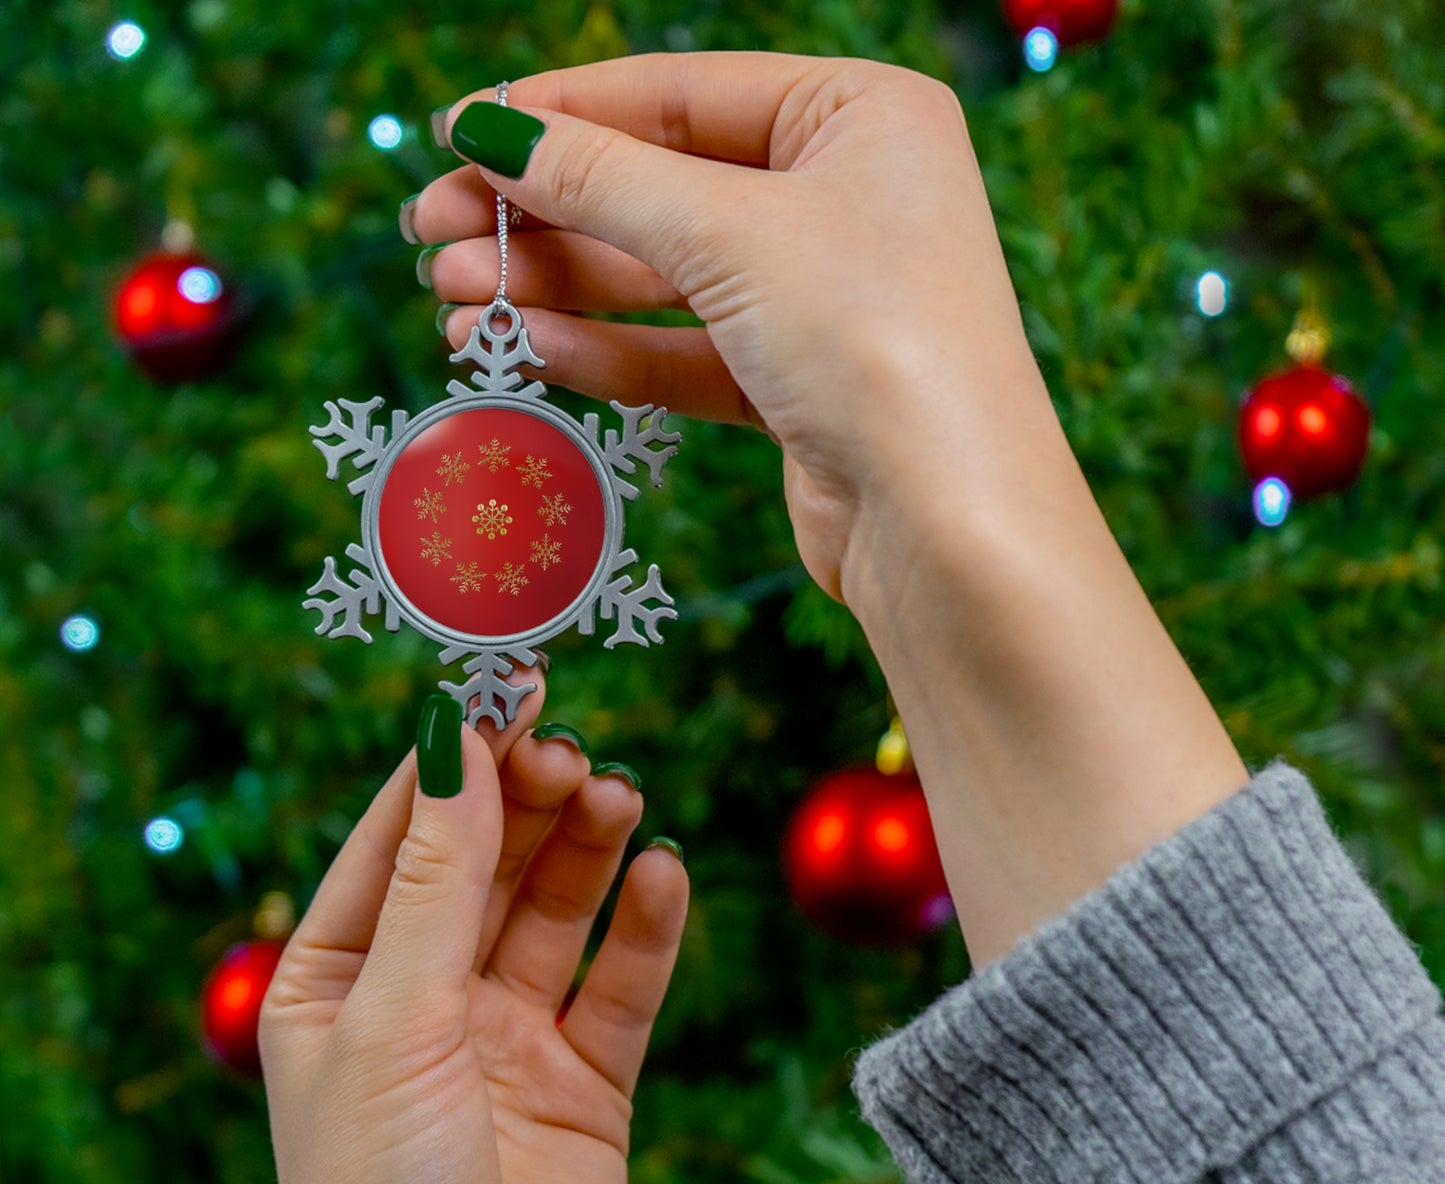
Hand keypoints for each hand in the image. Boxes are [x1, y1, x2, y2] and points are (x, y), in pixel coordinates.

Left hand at [259, 677, 687, 1183]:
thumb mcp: (393, 1019)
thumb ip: (437, 879)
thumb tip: (455, 738)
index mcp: (339, 979)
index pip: (400, 836)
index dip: (453, 758)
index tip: (505, 683)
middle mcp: (424, 999)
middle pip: (486, 861)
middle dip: (527, 800)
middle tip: (572, 752)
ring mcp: (508, 1039)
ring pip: (557, 910)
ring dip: (588, 849)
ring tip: (619, 797)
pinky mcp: (586, 1082)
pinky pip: (622, 983)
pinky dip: (646, 928)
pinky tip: (664, 877)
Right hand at [411, 53, 1056, 603]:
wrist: (948, 526)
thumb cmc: (873, 342)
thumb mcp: (728, 233)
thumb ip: (602, 179)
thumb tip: (489, 130)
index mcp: (859, 116)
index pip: (679, 94)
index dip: (560, 113)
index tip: (456, 134)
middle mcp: (845, 198)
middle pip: (661, 188)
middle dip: (543, 215)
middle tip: (432, 235)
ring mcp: (821, 297)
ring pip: (663, 279)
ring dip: (557, 289)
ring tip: (454, 303)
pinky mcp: (798, 387)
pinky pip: (684, 353)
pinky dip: (608, 351)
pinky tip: (528, 350)